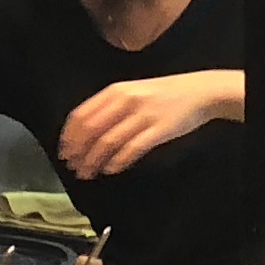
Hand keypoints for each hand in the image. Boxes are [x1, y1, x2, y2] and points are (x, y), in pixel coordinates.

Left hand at [61, 72, 230, 179]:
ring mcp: (143, 115)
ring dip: (94, 161)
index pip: (82, 115)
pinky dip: (118, 161)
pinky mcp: (159, 129)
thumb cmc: (165, 94)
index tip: (64, 153)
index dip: (69, 137)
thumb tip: (85, 133)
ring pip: (108, 141)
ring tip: (88, 173)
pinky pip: (132, 148)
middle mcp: (126, 100)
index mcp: (116, 91)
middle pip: (91, 130)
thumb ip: (111, 107)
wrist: (199, 92)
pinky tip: (110, 170)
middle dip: (78, 152)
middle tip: (73, 168)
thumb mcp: (134, 92)